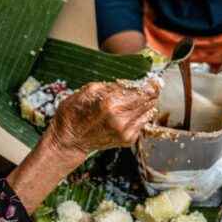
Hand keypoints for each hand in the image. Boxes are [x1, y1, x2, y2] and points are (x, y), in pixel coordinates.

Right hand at [45, 79, 160, 157]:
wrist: (68, 141)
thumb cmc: (73, 114)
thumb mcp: (88, 91)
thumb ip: (111, 86)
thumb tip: (132, 83)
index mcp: (110, 103)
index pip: (143, 90)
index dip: (151, 83)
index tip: (153, 79)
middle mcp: (121, 118)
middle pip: (150, 101)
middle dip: (150, 92)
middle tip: (148, 87)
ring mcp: (126, 132)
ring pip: (149, 112)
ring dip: (145, 104)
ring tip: (134, 100)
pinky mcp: (128, 140)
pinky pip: (142, 123)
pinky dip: (139, 116)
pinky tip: (128, 113)